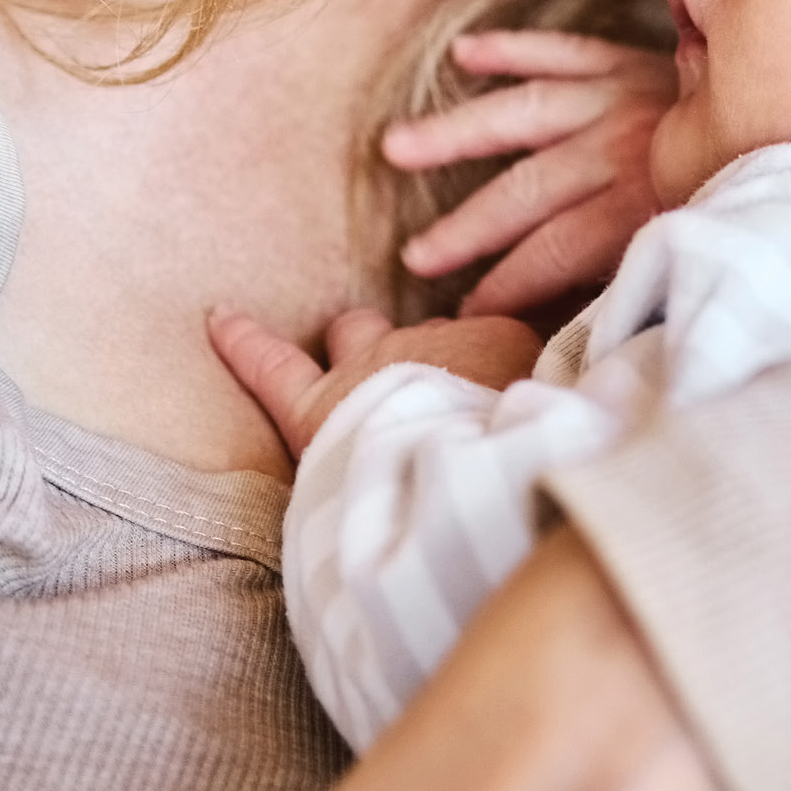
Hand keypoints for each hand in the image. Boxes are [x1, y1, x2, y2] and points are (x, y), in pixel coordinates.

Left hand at [209, 307, 541, 455]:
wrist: (463, 472)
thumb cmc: (527, 451)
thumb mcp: (568, 418)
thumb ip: (557, 406)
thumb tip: (572, 411)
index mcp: (501, 344)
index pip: (493, 338)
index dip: (495, 365)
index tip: (508, 386)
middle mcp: (435, 342)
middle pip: (430, 330)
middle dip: (433, 347)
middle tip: (446, 384)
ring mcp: (371, 367)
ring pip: (358, 333)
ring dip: (360, 341)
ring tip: (357, 347)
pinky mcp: (313, 408)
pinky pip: (269, 363)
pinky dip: (243, 340)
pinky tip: (218, 319)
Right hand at [390, 31, 678, 319]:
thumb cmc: (752, 189)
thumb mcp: (706, 241)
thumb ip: (654, 272)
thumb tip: (606, 327)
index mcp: (641, 201)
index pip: (555, 252)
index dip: (508, 285)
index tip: (467, 315)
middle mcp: (620, 147)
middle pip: (527, 193)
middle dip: (468, 229)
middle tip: (416, 258)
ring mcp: (618, 97)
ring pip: (523, 114)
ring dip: (457, 133)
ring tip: (397, 148)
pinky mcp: (624, 61)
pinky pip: (560, 51)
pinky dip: (511, 47)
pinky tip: (464, 52)